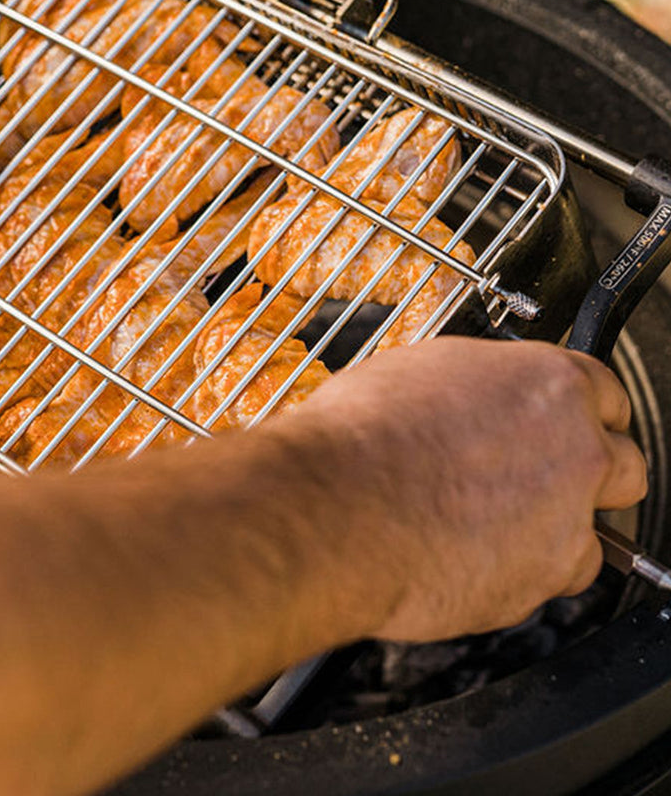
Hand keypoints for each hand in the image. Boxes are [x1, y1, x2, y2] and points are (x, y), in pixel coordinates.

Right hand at [286, 337, 645, 642]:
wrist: (332, 508)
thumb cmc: (358, 437)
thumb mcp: (417, 374)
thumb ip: (473, 389)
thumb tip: (472, 398)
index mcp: (546, 384)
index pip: (606, 393)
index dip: (582, 411)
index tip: (568, 423)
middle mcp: (574, 451)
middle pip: (624, 465)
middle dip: (590, 473)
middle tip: (538, 477)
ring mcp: (564, 522)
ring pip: (593, 535)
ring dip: (555, 532)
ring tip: (487, 527)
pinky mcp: (538, 582)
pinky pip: (548, 580)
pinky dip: (519, 573)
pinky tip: (466, 556)